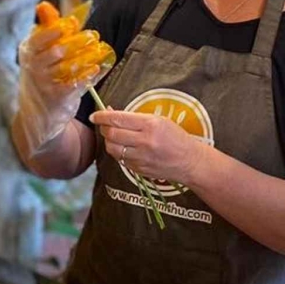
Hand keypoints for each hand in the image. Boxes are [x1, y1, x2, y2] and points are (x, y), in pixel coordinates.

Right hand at [14, 26, 98, 155]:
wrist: (38, 111)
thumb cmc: (42, 73)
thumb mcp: (38, 51)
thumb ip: (45, 29)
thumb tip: (45, 5)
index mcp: (28, 52)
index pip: (38, 40)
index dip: (54, 31)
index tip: (71, 24)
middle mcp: (34, 67)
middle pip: (55, 53)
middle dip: (75, 43)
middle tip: (92, 36)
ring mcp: (44, 83)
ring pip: (66, 68)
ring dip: (84, 58)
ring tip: (97, 48)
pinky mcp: (57, 97)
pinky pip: (74, 84)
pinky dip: (87, 76)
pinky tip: (97, 67)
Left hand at [91, 109, 207, 186]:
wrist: (189, 162)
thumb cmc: (176, 138)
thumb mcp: (159, 121)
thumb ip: (136, 118)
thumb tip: (112, 114)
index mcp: (150, 125)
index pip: (118, 119)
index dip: (102, 116)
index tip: (94, 115)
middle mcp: (144, 141)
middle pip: (111, 134)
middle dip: (103, 128)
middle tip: (103, 125)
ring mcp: (141, 157)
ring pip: (112, 148)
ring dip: (109, 141)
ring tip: (113, 136)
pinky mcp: (138, 169)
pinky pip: (120, 159)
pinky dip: (118, 152)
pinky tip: (124, 147)